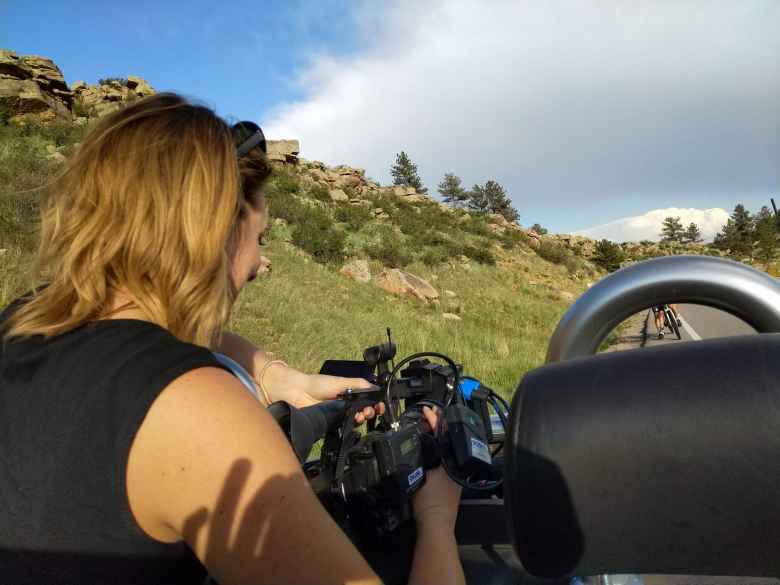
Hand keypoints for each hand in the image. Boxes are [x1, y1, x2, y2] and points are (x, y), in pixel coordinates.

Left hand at [264, 364, 384, 423]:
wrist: (298, 393)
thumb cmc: (318, 384)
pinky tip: (354, 420)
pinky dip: (352, 425)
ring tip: (361, 415)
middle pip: (365, 412)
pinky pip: (345, 428)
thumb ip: (359, 384)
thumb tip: (376, 388)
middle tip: (370, 410)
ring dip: (363, 418)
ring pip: (356, 421)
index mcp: (350, 394)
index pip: (367, 400)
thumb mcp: (341, 382)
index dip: (375, 403)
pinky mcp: (332, 425)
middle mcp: (346, 405)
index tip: (380, 405)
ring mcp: (340, 416)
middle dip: (371, 411)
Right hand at [412, 406, 461, 529]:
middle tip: (429, 413)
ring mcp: (454, 473)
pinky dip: (437, 450)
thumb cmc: (430, 498)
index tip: (427, 410)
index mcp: (451, 460)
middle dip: (439, 427)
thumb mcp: (421, 472)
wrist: (435, 524)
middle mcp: (456, 464)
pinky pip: (444, 459)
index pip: (443, 434)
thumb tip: (420, 437)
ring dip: (437, 438)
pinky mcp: (450, 482)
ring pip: (446, 449)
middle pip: (447, 440)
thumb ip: (421, 455)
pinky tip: (428, 447)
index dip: (435, 421)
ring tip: (428, 425)